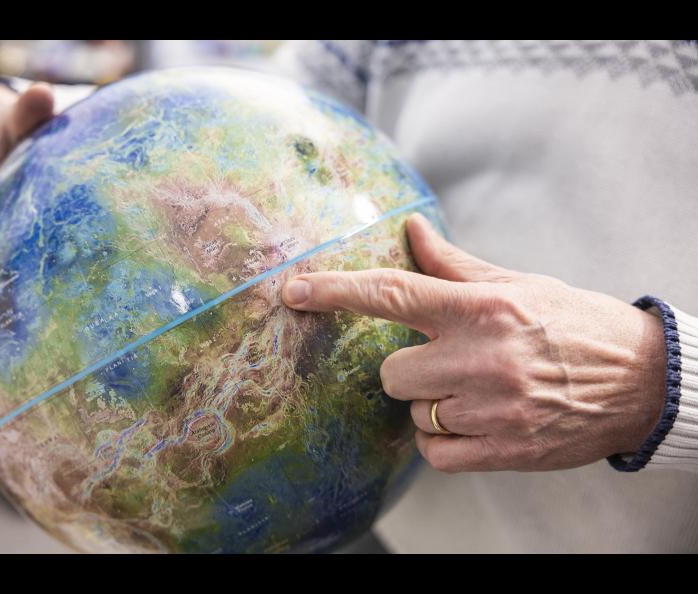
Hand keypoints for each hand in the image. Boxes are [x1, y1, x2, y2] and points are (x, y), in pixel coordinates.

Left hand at [281, 213, 666, 471]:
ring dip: (431, 403)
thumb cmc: (572, 324)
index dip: (336, 290)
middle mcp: (481, 357)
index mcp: (481, 308)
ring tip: (474, 391)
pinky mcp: (504, 451)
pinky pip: (434, 452)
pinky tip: (473, 422)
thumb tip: (412, 230)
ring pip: (414, 412)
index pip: (392, 294)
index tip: (295, 289)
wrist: (641, 381)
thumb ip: (454, 264)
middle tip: (443, 361)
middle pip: (390, 371)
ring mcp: (491, 408)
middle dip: (407, 368)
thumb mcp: (517, 284)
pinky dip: (443, 439)